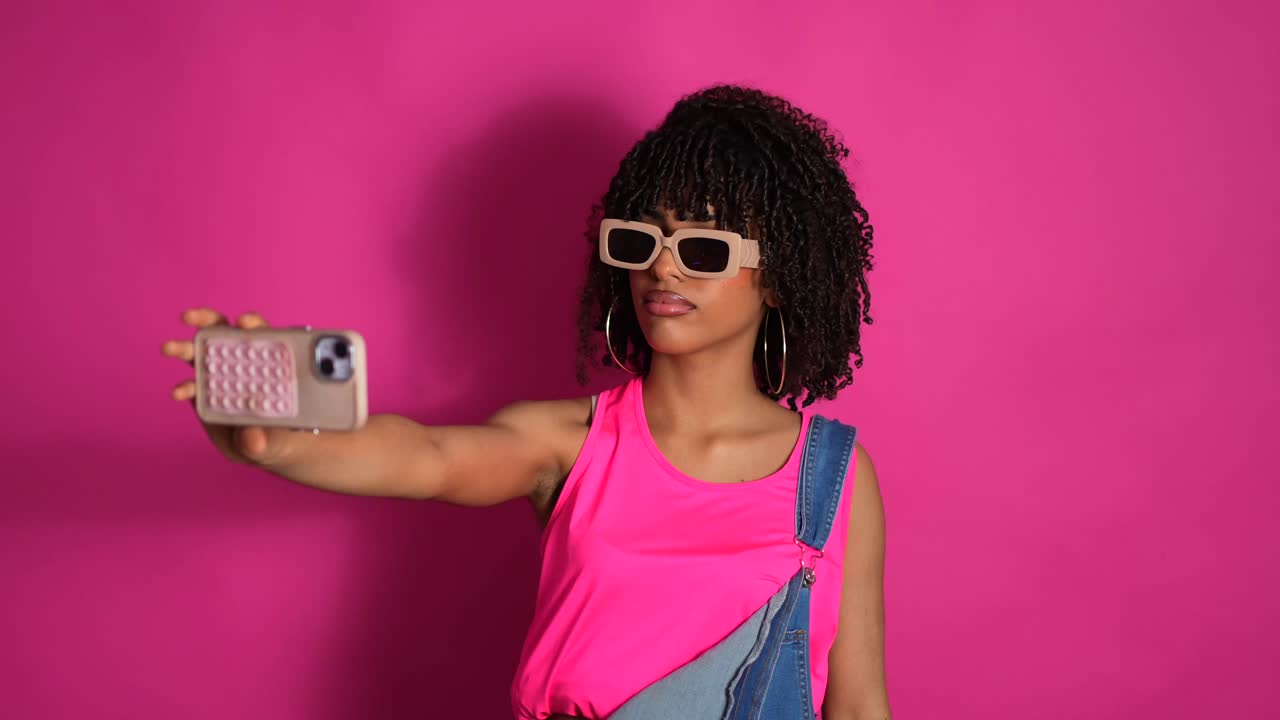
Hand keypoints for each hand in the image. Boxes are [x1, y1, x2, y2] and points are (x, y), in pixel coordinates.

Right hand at [162, 308, 297, 465]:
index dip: (253, 324)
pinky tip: (179, 393)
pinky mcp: (205, 394)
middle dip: (206, 320)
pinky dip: (185, 387)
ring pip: (201, 353)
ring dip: (183, 348)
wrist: (265, 447)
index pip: (263, 334)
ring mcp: (222, 376)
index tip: (244, 323)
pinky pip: (192, 386)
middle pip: (225, 331)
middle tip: (188, 317)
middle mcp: (243, 362)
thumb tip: (254, 439)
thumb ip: (269, 438)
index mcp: (270, 361)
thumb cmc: (282, 434)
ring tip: (168, 348)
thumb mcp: (281, 439)